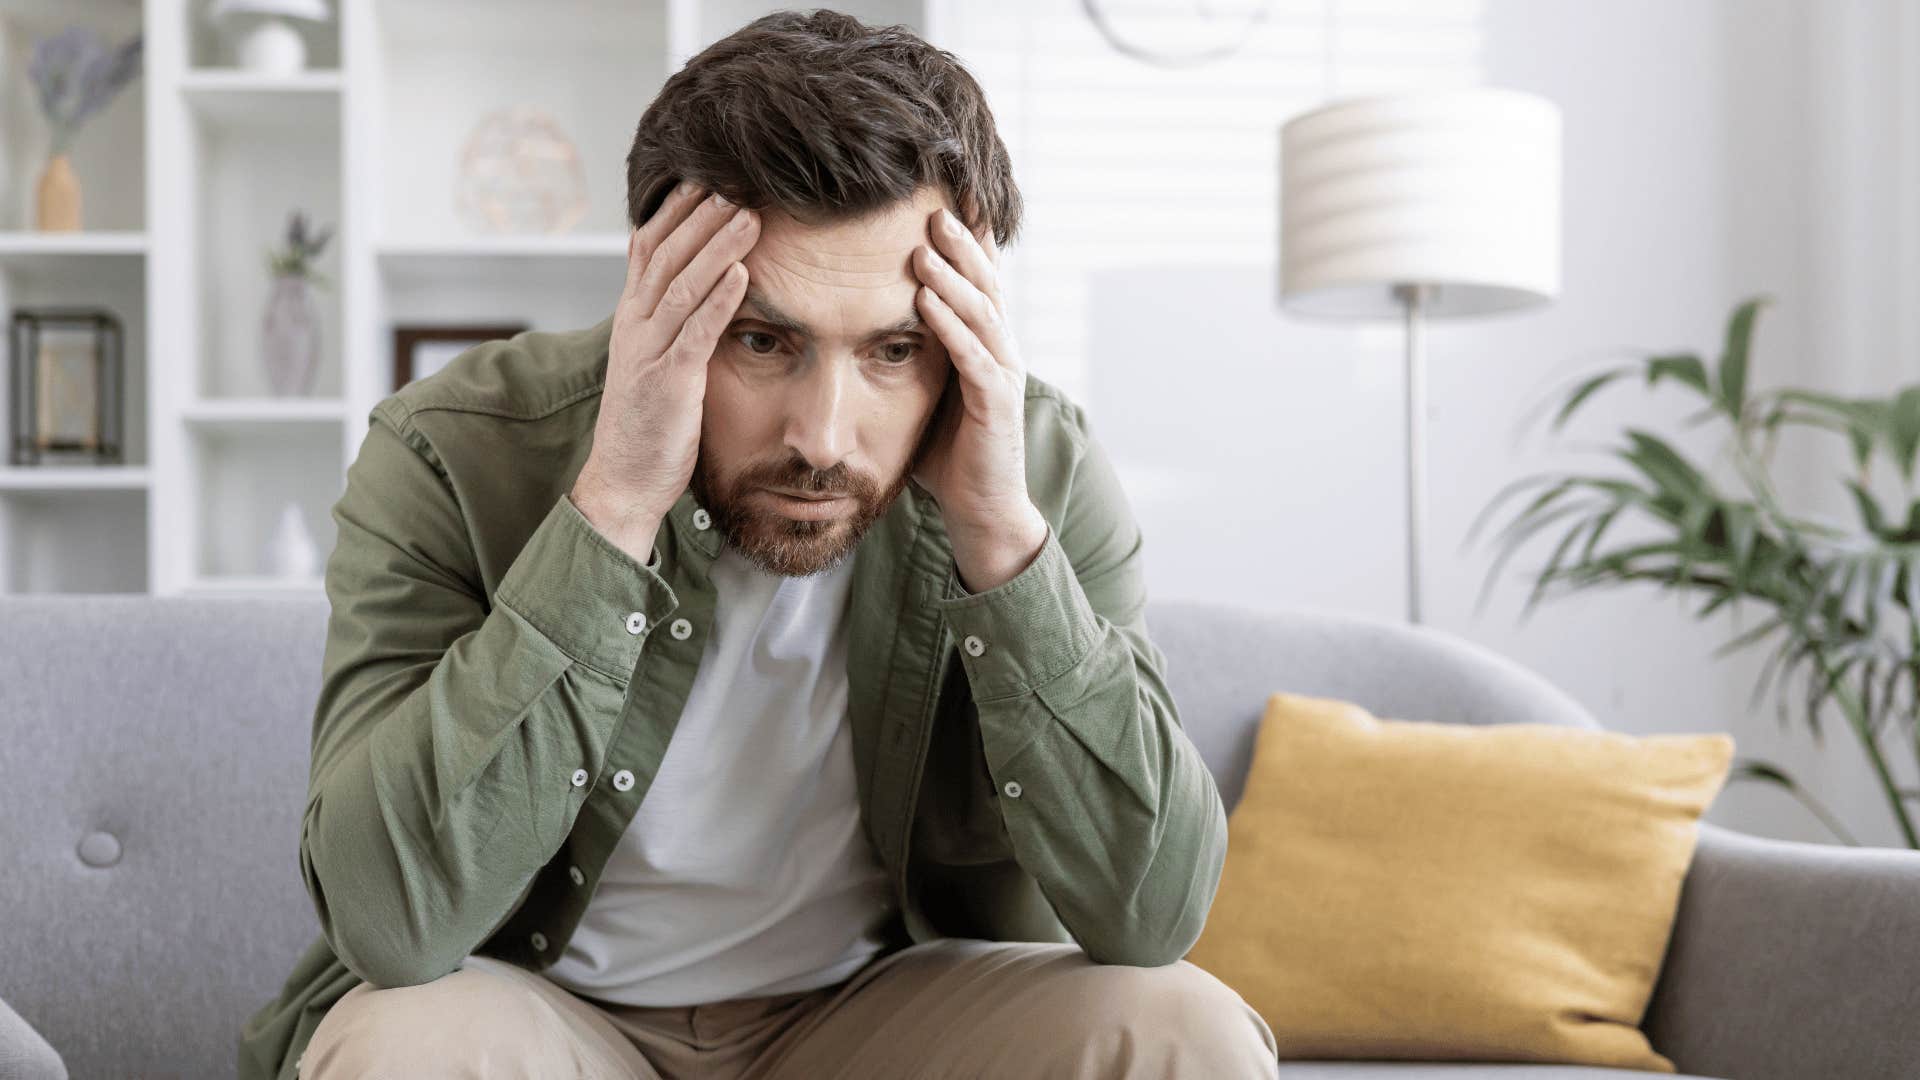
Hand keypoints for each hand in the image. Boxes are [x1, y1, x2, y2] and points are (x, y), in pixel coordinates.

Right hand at [571, 182, 758, 559]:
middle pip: (667, 255)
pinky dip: (719, 300)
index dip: (676, 211)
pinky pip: (695, 332)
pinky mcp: (668, 382)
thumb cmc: (648, 423)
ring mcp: (648, 352)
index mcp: (632, 317)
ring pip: (682, 285)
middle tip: (736, 181)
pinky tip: (742, 274)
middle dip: (702, 216)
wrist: (623, 480)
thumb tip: (704, 287)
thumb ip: (672, 323)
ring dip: (718, 247)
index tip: (707, 178)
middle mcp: (635, 325)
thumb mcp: (655, 360)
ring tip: (750, 216)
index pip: (648, 247)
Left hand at [910, 207, 1047, 591]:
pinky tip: (926, 302)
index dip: (965, 240)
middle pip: (984, 283)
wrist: (982, 510)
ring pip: (981, 312)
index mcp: (985, 343)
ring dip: (953, 275)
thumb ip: (911, 353)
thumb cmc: (949, 452)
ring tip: (926, 241)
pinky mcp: (996, 406)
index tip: (941, 197)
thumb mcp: (926, 391)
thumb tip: (866, 320)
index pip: (977, 280)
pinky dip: (950, 326)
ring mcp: (1003, 376)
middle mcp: (1001, 351)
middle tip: (933, 203)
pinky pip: (973, 357)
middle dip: (960, 242)